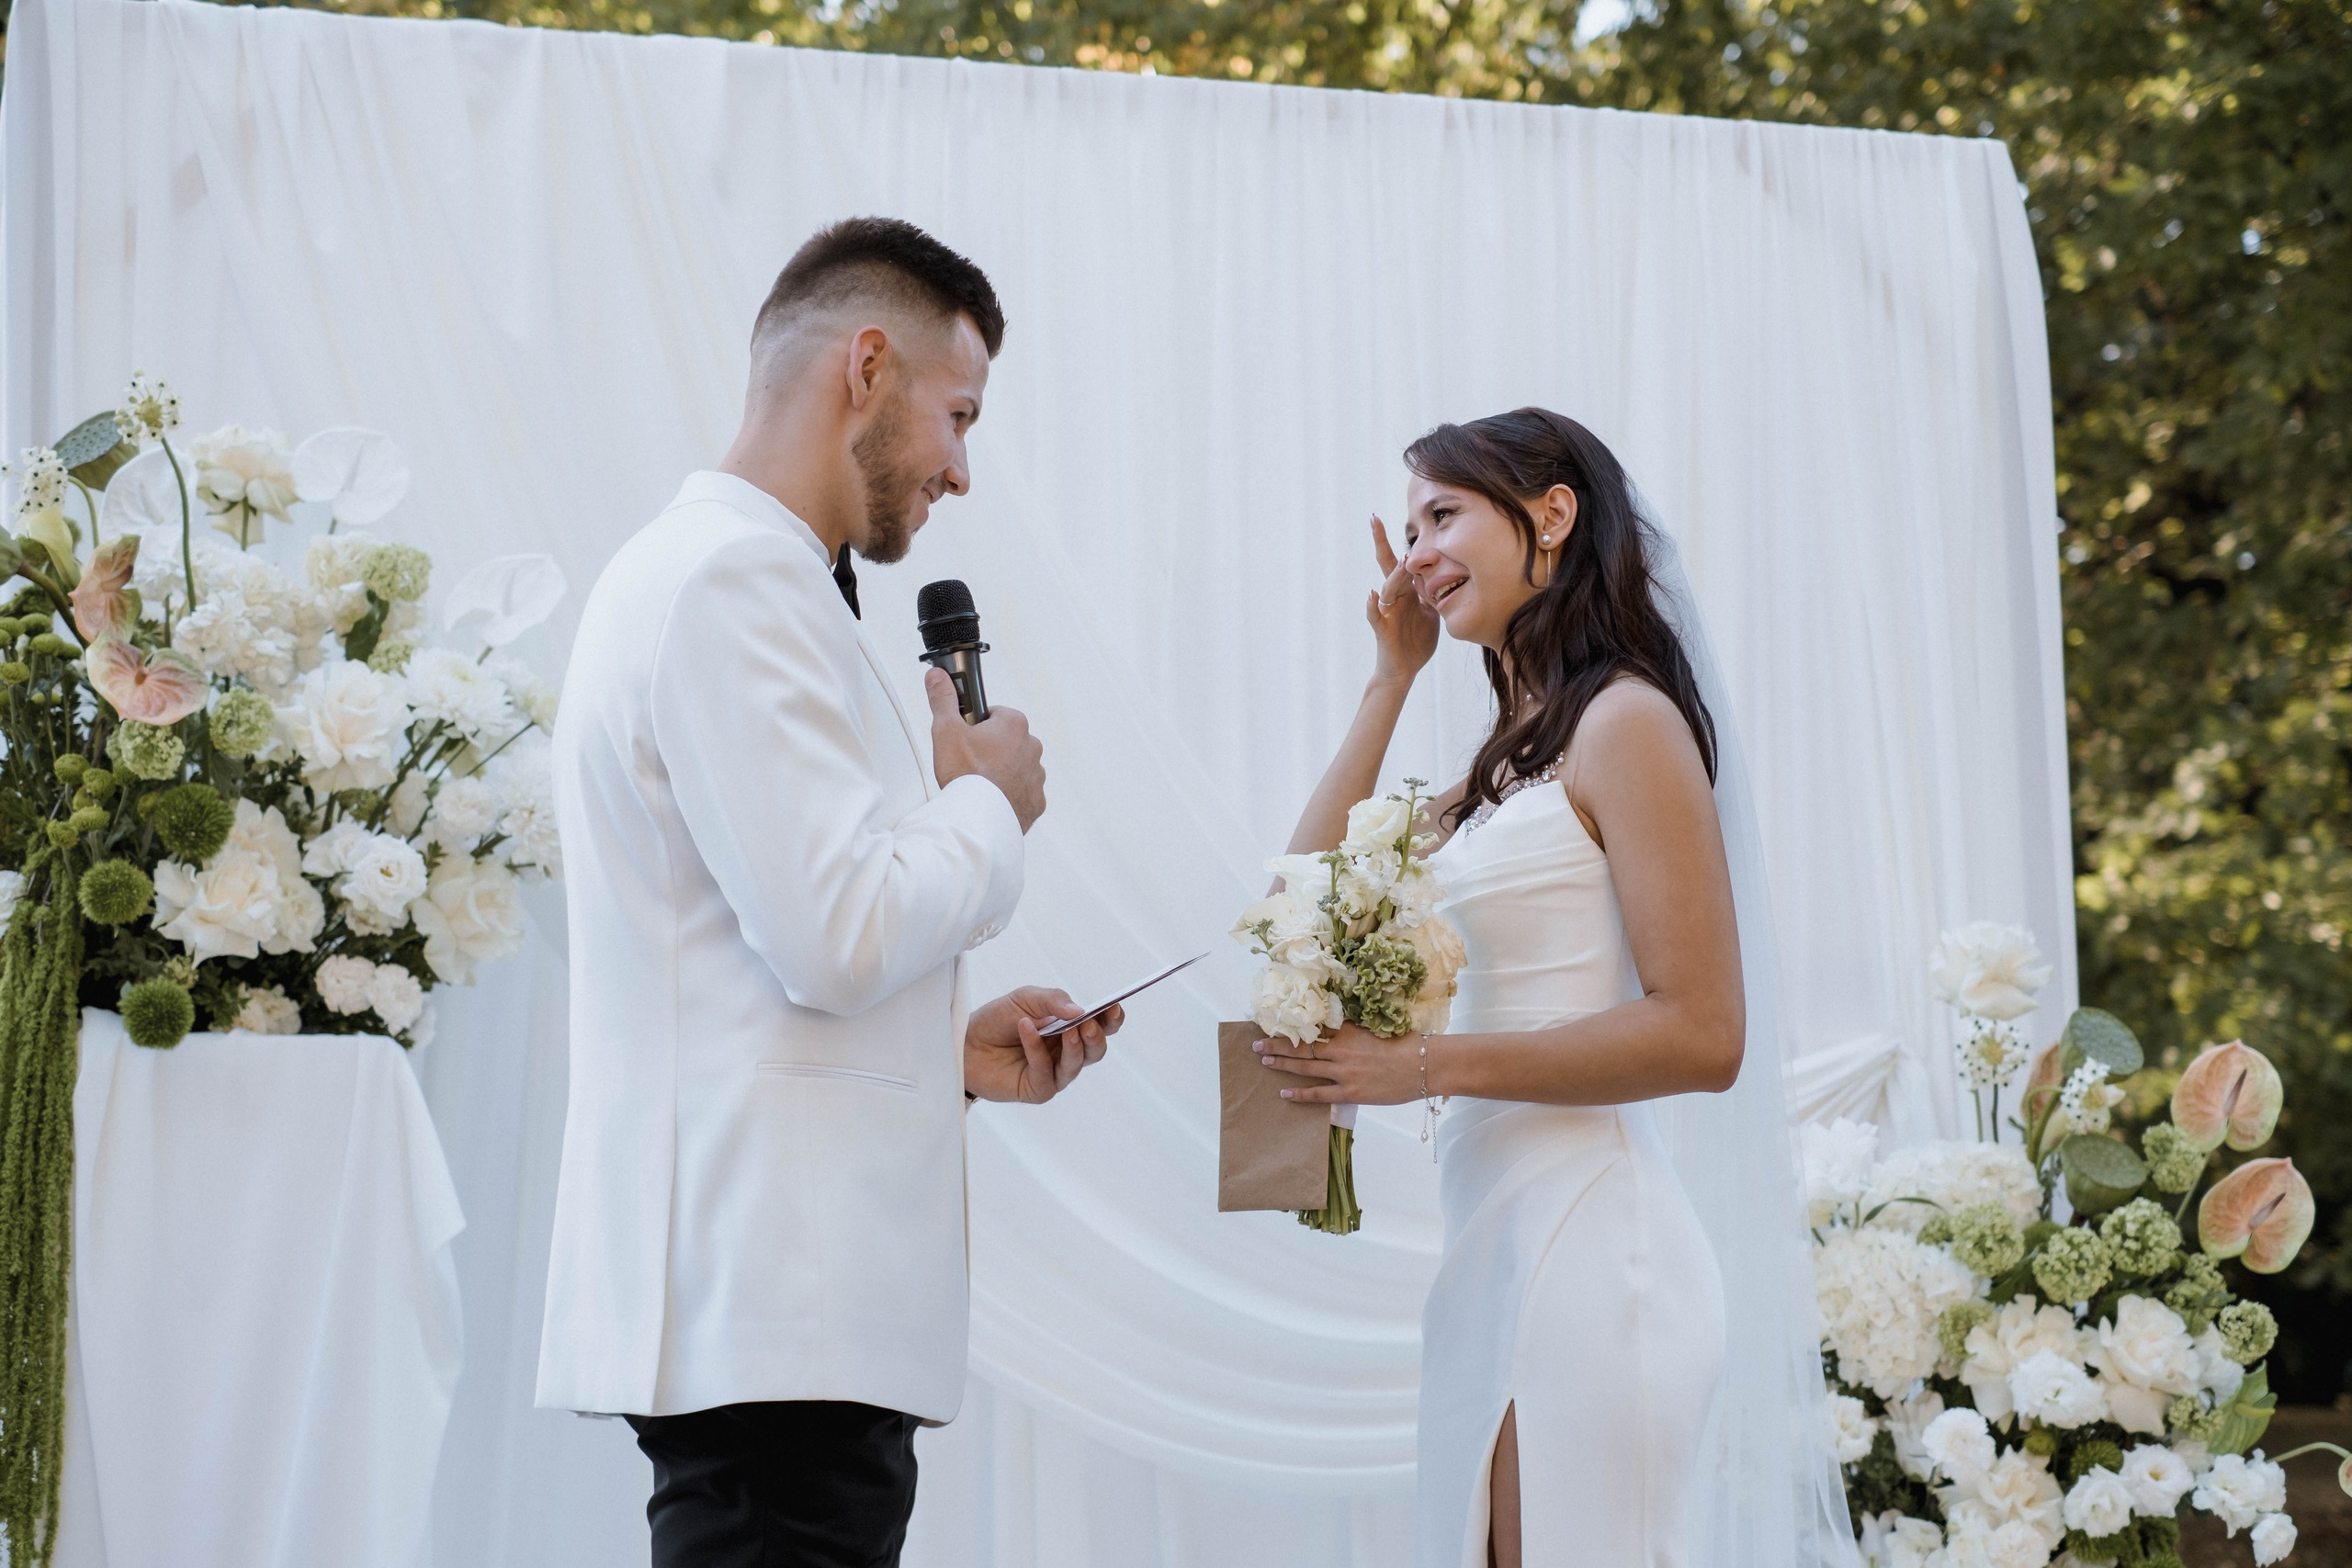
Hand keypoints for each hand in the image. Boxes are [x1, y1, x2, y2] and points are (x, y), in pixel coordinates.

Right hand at [928, 668, 1045, 830]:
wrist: (979, 818)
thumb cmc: (967, 776)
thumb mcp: (946, 730)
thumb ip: (943, 700)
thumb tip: (938, 678)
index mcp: (1014, 724)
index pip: (995, 715)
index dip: (976, 726)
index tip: (966, 737)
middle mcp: (1032, 746)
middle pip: (1006, 740)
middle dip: (990, 748)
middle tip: (969, 762)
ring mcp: (1036, 774)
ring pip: (1016, 766)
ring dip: (1001, 771)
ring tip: (978, 782)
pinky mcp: (1036, 800)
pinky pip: (1023, 791)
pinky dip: (1009, 794)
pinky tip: (991, 798)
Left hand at [964, 986, 1122, 1103]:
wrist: (964, 1042)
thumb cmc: (998, 1019)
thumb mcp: (1026, 999)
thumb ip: (1053, 1001)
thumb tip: (1080, 1011)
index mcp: (1071, 1028)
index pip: (1101, 1026)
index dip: (1111, 1019)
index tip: (1114, 1007)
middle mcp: (1066, 1053)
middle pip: (1096, 1050)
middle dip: (1097, 1036)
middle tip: (1090, 1023)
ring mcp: (1053, 1073)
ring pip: (1076, 1065)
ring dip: (1074, 1046)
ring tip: (1067, 1029)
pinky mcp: (1037, 1089)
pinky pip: (1045, 1072)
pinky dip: (1036, 1049)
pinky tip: (1025, 1029)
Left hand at [1256, 1022, 1422, 1105]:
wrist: (1425, 1065)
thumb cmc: (1407, 1045)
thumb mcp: (1378, 1029)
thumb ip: (1355, 1029)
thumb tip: (1338, 1026)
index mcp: (1349, 1030)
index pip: (1313, 1026)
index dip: (1293, 1026)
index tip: (1276, 1022)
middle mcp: (1341, 1049)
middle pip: (1302, 1045)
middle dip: (1277, 1044)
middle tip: (1257, 1043)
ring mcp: (1344, 1071)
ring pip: (1305, 1066)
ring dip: (1282, 1063)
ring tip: (1264, 1061)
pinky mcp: (1351, 1092)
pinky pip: (1318, 1094)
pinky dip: (1299, 1093)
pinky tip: (1284, 1092)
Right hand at [1366, 516, 1439, 686]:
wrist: (1404, 670)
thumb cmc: (1417, 640)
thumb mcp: (1433, 611)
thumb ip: (1438, 592)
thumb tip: (1457, 572)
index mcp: (1407, 590)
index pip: (1403, 561)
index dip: (1402, 540)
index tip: (1400, 517)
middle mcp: (1395, 596)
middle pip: (1387, 564)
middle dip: (1380, 541)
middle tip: (1374, 519)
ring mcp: (1387, 612)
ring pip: (1387, 588)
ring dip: (1394, 574)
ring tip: (1402, 561)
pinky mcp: (1383, 630)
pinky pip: (1375, 615)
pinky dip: (1371, 605)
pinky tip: (1372, 595)